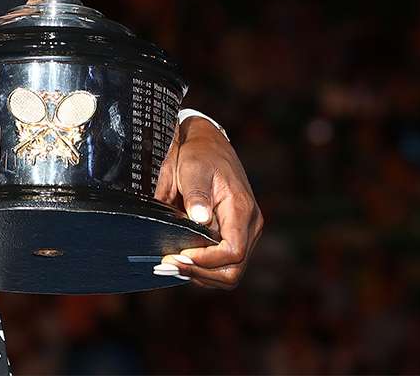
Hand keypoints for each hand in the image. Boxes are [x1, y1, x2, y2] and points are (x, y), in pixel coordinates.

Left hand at [152, 116, 264, 288]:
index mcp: (242, 210)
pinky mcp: (233, 234)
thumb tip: (200, 218)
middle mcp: (249, 226)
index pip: (233, 251)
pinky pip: (223, 262)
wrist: (208, 144)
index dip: (206, 260)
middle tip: (170, 265)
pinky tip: (180, 259)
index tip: (179, 256)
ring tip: (171, 264)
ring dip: (200, 274)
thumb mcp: (192, 168)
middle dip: (201, 273)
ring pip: (229, 271)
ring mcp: (244, 232)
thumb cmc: (199, 154)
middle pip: (234, 269)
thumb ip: (196, 193)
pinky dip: (202, 268)